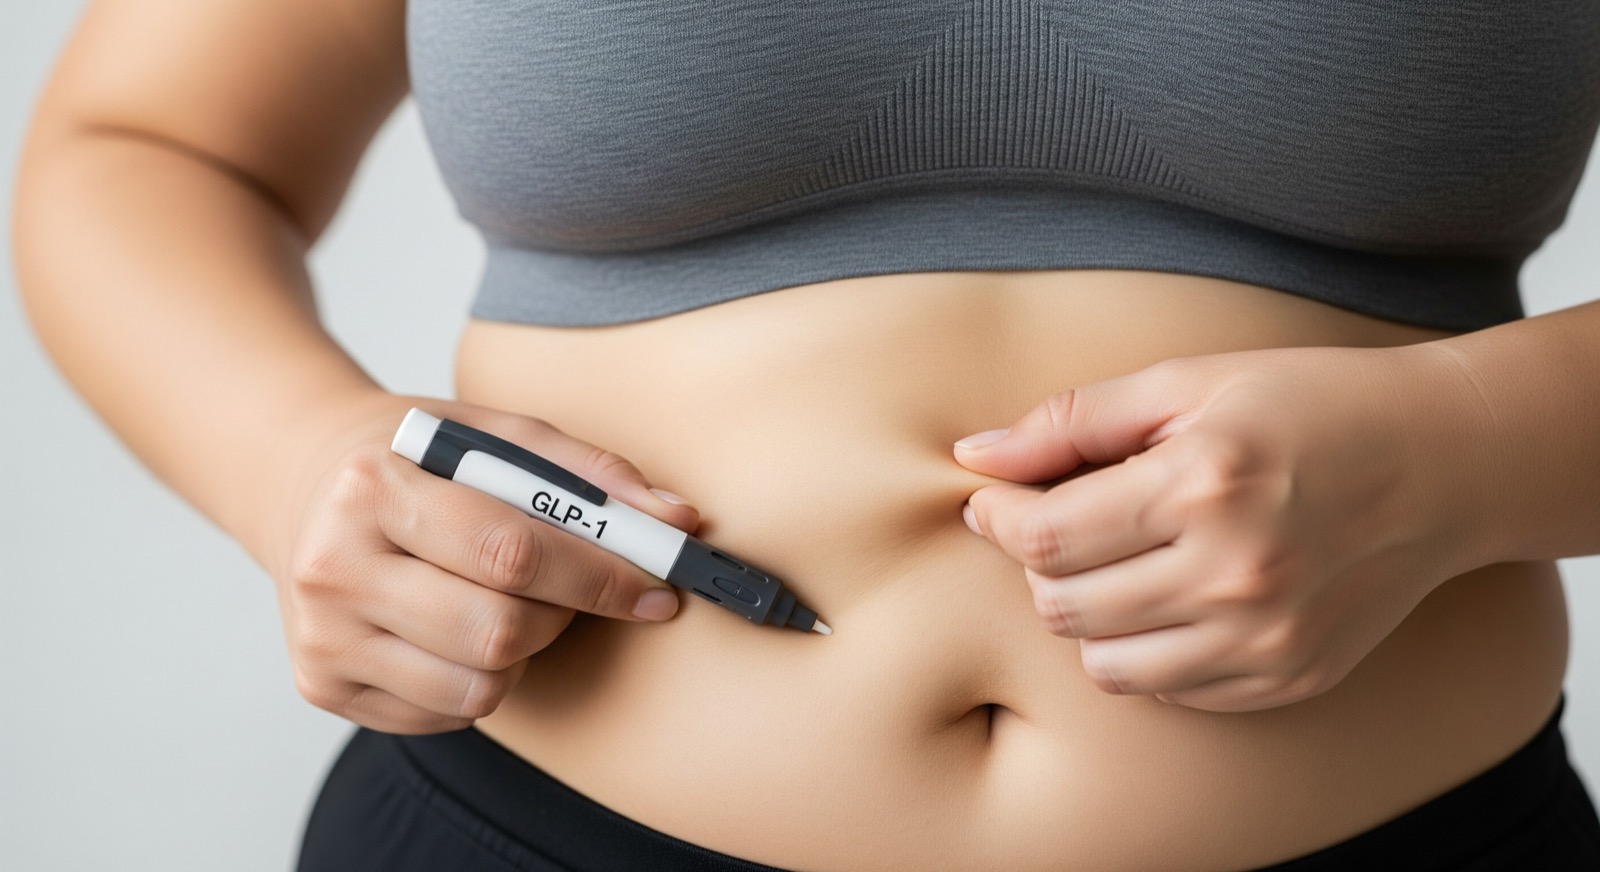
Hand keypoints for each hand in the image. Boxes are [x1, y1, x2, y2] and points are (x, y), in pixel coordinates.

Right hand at [261, 394, 697, 732]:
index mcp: (374, 486)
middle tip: (573, 591)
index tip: (658, 586)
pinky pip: (447, 714)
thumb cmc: (419, 459)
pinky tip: (459, 627)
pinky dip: (480, 677)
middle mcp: (332, 566)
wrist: (304, 485)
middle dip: (563, 616)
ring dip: (523, 652)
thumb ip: (589, 474)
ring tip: (504, 601)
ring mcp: (321, 636)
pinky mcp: (322, 686)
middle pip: (497, 632)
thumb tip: (679, 522)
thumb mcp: (496, 435)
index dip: (601, 577)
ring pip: (479, 687)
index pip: (511, 552)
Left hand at [956, 345, 1489, 711]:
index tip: (993, 500)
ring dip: (1086, 617)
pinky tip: (1173, 595)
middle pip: (1065, 606)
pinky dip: (1148, 650)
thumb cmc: (1304, 406)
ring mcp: (1267, 638)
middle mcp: (1237, 573)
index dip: (999, 520)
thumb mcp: (1186, 383)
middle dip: (1038, 566)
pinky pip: (1169, 690)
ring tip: (1116, 564)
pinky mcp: (1288, 678)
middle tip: (1059, 526)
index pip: (1047, 538)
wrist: (1439, 462)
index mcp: (1205, 485)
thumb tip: (972, 456)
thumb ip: (1070, 422)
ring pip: (1105, 664)